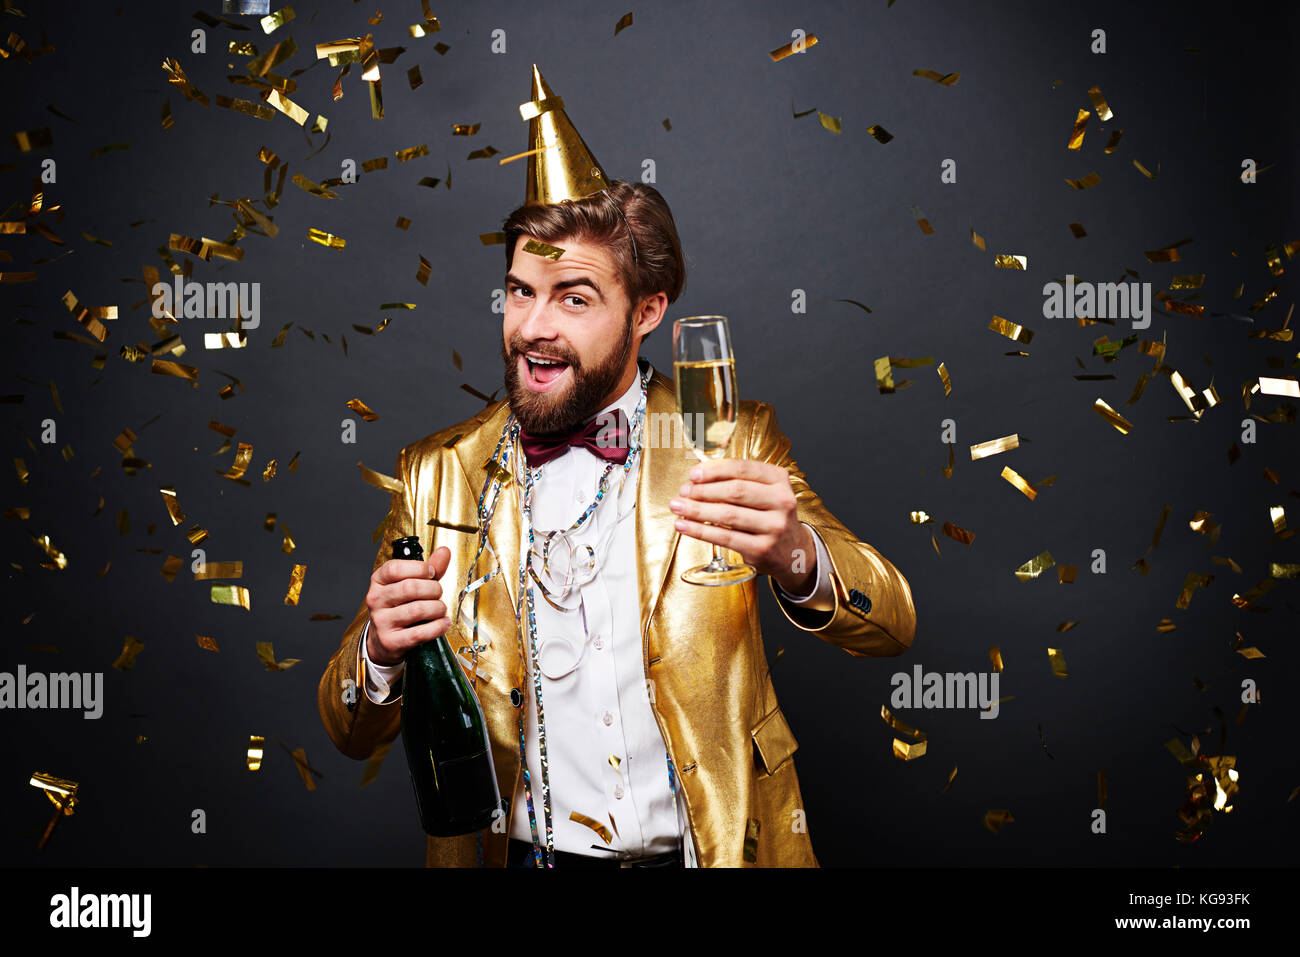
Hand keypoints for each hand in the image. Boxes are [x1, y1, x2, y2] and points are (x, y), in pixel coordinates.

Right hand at [365, 545, 453, 666]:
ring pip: (417, 610)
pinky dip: (438, 627)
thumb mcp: (409, 584)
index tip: (431, 573)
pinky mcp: (391, 641)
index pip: (395, 568)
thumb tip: (444, 551)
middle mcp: (376, 600)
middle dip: (433, 589)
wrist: (383, 641)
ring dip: (437, 609)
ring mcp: (381, 622)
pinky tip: (442, 623)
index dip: (419, 568)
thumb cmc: (399, 607)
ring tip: (440, 610)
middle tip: (438, 594)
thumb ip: (428, 569)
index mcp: (378, 581)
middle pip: (410, 588)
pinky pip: (420, 633)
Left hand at [668, 459, 816, 592]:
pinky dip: (700, 531)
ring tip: (677, 507)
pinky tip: (684, 526)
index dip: (714, 470)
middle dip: (703, 490)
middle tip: (683, 491)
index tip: (693, 474)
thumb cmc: (769, 516)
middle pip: (735, 491)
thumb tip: (696, 477)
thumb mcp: (764, 492)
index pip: (743, 469)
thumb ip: (738, 481)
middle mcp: (782, 501)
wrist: (793, 551)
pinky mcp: (762, 549)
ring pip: (728, 515)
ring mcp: (774, 527)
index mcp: (779, 480)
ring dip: (697, 510)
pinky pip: (725, 537)